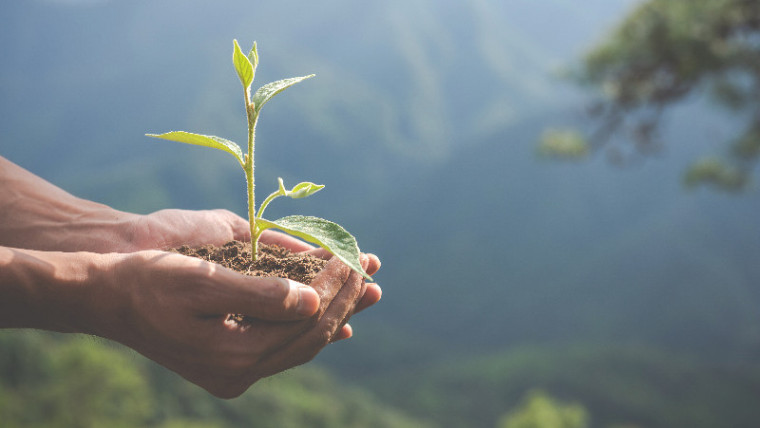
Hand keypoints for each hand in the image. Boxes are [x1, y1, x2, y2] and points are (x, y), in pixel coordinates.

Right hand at [93, 249, 380, 397]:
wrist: (107, 299)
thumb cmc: (150, 281)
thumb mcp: (203, 280)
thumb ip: (260, 294)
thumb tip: (312, 300)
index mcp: (234, 355)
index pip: (306, 321)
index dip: (335, 287)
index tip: (354, 256)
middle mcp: (239, 372)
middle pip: (311, 336)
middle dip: (345, 299)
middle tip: (371, 268)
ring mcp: (235, 373)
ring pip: (302, 344)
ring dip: (335, 313)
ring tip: (366, 289)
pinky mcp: (230, 364)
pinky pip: (284, 349)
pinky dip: (311, 330)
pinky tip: (335, 321)